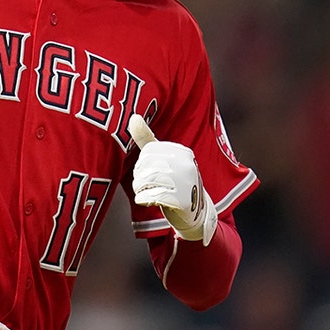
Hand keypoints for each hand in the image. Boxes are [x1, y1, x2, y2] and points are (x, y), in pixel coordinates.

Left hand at [129, 114, 216, 244]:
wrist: (196, 212)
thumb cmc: (175, 182)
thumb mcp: (164, 159)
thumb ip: (147, 139)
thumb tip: (133, 116)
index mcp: (182, 152)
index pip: (148, 152)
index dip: (141, 164)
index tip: (147, 172)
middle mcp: (186, 164)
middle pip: (145, 166)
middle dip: (139, 178)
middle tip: (144, 186)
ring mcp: (186, 182)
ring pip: (146, 181)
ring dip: (139, 189)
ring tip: (145, 193)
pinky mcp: (182, 201)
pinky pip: (151, 196)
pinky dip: (143, 200)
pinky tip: (146, 201)